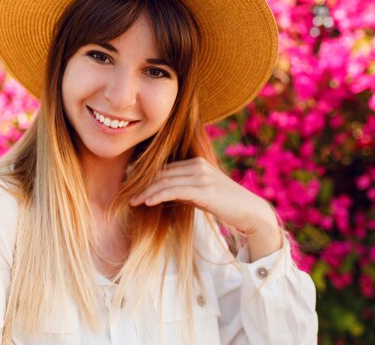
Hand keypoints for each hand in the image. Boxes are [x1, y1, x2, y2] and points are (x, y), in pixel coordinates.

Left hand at [129, 157, 282, 259]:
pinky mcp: (204, 190)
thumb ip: (182, 189)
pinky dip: (157, 195)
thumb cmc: (223, 204)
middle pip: (162, 172)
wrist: (249, 212)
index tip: (130, 185)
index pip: (164, 168)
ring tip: (132, 201)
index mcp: (196, 162)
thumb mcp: (200, 193)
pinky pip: (174, 191)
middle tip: (125, 193)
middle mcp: (197, 165)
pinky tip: (146, 202)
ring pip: (165, 181)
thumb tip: (161, 192)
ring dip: (145, 191)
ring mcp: (202, 176)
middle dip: (141, 183)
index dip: (145, 177)